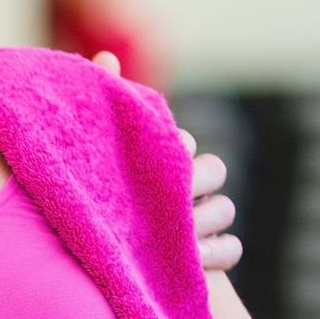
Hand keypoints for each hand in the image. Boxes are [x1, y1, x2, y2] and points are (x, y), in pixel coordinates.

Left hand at [92, 49, 241, 272]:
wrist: (86, 259)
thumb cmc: (92, 197)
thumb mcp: (92, 152)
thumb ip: (102, 106)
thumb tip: (105, 58)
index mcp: (159, 158)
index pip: (182, 142)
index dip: (172, 148)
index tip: (154, 158)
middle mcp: (185, 187)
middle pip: (215, 170)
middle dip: (195, 181)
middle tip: (168, 196)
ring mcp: (199, 222)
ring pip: (226, 209)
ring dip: (204, 219)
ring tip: (176, 232)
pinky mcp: (206, 258)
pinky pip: (233, 250)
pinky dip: (217, 254)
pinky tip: (191, 260)